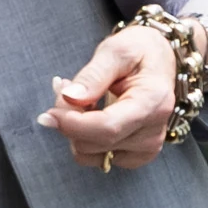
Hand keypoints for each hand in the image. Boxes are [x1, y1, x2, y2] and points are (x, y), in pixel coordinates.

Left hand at [38, 22, 186, 169]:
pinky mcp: (137, 154)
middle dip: (68, 119)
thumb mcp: (116, 50)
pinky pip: (97, 157)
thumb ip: (93, 75)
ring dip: (74, 128)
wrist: (159, 59)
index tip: (48, 113)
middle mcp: (154, 130)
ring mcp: (148, 146)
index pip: (108, 128)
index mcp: (153, 102)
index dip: (72, 124)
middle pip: (94, 142)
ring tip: (79, 97)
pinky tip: (88, 114)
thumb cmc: (139, 50)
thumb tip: (70, 97)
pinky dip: (83, 138)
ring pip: (90, 153)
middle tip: (64, 87)